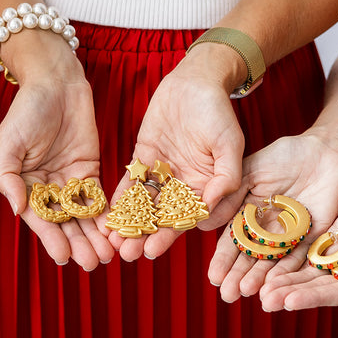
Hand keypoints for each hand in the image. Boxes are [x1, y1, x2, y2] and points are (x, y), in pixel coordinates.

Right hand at [0, 66, 113, 270]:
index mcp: (22, 186)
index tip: (64, 257)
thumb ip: (7, 176)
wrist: (55, 84)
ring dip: (94, 237)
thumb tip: (17, 209)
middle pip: (64, 223)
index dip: (51, 238)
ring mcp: (68, 182)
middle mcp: (45, 190)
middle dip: (78, 244)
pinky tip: (116, 231)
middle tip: (92, 265)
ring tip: (106, 257)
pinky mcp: (89, 172)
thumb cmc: (26, 110)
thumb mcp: (8, 142)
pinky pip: (99, 198)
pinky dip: (107, 215)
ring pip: (83, 216)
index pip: (38, 218)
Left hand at [109, 50, 244, 260]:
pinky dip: (120, 199)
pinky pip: (132, 183)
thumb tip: (212, 205)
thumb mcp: (230, 142)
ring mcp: (163, 174)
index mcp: (207, 187)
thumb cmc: (218, 112)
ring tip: (114, 242)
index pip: (187, 218)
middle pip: (162, 217)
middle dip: (145, 236)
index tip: (154, 251)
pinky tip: (107, 214)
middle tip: (127, 254)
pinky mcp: (144, 159)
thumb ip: (226, 175)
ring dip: (130, 223)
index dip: (170, 235)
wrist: (195, 82)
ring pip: (145, 205)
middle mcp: (184, 186)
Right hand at [206, 132, 337, 301]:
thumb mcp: (249, 172)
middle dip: (238, 276)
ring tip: (246, 292)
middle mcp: (267, 230)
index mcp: (249, 215)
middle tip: (227, 295)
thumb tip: (204, 224)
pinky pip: (299, 257)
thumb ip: (229, 196)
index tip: (213, 277)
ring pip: (272, 262)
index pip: (233, 242)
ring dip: (260, 279)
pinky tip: (274, 284)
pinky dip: (287, 270)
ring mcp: (290, 236)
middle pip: (251, 257)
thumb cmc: (284, 156)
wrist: (323, 151)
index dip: (223, 260)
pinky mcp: (313, 237)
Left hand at [258, 170, 337, 318]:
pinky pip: (307, 250)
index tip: (289, 301)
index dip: (313, 298)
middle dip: (291, 293)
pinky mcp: (331, 239)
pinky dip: (289, 257)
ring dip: (285, 279)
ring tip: (259, 287)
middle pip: (317, 287)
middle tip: (265, 300)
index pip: (337, 295)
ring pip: (308, 272)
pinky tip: (268, 261)